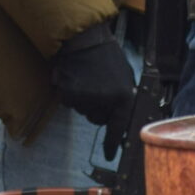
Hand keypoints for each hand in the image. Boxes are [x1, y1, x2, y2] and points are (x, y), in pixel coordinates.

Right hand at [51, 25, 136, 159]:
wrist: (84, 38)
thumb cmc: (106, 56)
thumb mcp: (125, 77)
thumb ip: (124, 98)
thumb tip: (124, 119)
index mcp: (124, 96)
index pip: (119, 127)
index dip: (113, 143)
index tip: (110, 155)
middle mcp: (105, 101)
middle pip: (99, 120)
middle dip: (98, 108)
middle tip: (99, 87)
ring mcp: (86, 99)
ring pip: (84, 111)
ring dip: (85, 99)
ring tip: (89, 78)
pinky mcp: (69, 95)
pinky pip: (71, 103)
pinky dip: (72, 93)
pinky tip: (77, 78)